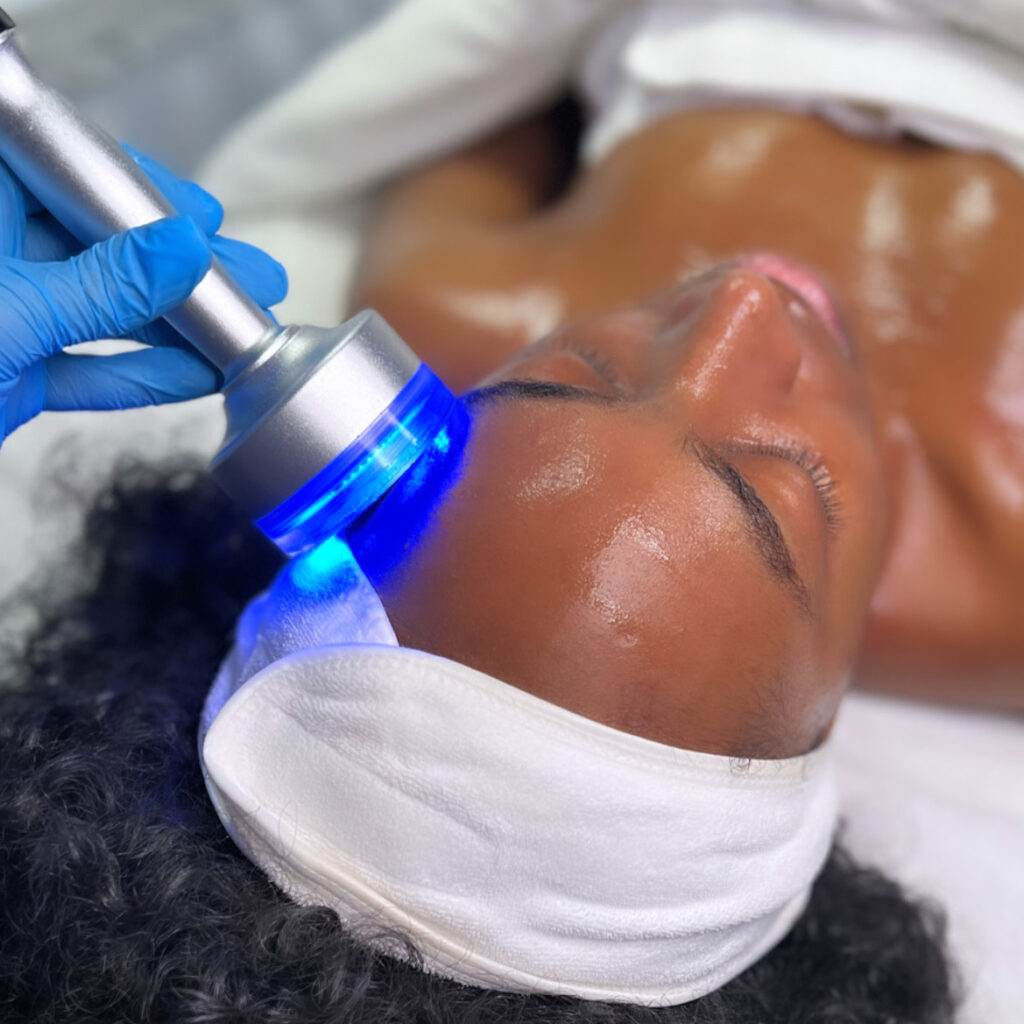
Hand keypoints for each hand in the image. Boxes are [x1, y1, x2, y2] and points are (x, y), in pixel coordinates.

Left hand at [0, 147, 287, 443]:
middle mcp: (2, 258)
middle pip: (103, 249)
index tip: (204, 215)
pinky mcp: (16, 376)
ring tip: (245, 333)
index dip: (142, 194)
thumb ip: (104, 286)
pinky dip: (144, 378)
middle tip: (250, 277)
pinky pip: (91, 371)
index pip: (72, 177)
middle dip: (182, 270)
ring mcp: (9, 319)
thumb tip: (186, 251)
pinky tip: (199, 377)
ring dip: (177, 328)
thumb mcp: (18, 313)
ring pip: (104, 313)